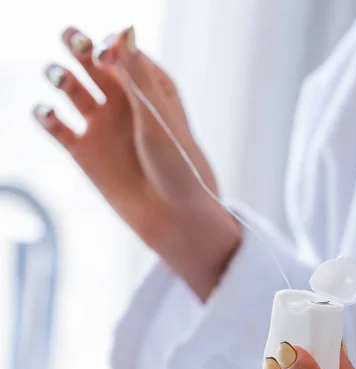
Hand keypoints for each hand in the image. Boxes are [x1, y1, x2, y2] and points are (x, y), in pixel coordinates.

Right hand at [33, 26, 240, 299]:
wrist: (172, 215)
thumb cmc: (176, 165)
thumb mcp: (157, 116)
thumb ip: (136, 76)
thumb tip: (120, 31)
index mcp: (148, 87)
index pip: (122, 51)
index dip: (110, 46)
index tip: (107, 55)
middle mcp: (122, 102)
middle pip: (92, 62)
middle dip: (79, 46)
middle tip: (70, 37)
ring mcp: (102, 126)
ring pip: (71, 90)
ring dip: (60, 76)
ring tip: (57, 75)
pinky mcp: (84, 153)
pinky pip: (57, 128)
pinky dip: (46, 117)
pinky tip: (45, 111)